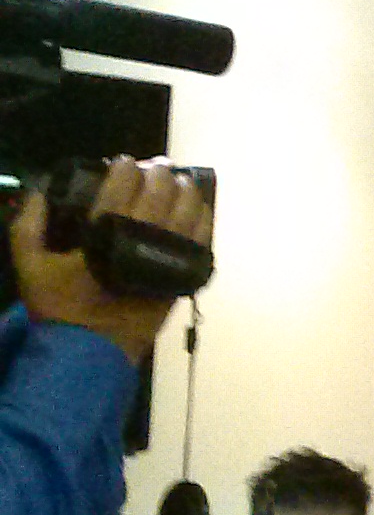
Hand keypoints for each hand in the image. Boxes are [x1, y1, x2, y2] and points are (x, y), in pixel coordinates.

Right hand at [7, 159, 212, 364]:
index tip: (125, 162)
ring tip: (182, 182)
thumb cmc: (58, 307)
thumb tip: (39, 194)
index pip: (120, 187)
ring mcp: (164, 259)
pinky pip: (201, 242)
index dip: (126, 169)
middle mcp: (138, 241)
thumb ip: (29, 226)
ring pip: (186, 214)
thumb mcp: (29, 265)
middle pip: (159, 194)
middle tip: (158, 167)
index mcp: (101, 234)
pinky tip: (202, 210)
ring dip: (187, 192)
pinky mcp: (179, 278)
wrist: (88, 352)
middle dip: (160, 173)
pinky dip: (204, 222)